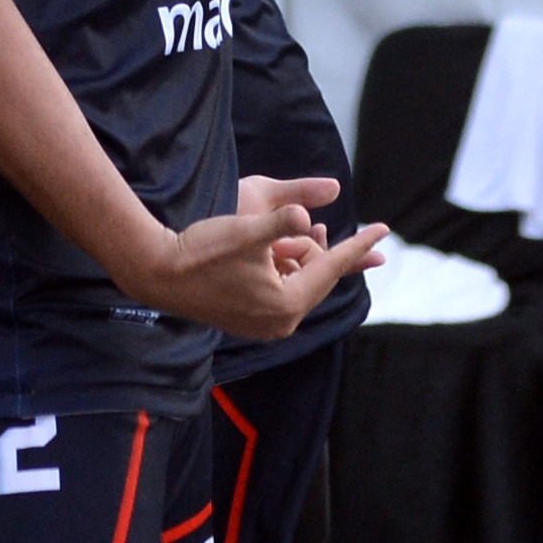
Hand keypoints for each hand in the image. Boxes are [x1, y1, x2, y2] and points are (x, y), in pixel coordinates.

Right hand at [122, 181, 387, 338]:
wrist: (158, 273)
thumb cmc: (202, 250)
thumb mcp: (247, 230)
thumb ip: (283, 221)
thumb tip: (309, 216)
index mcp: (287, 304)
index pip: (332, 268)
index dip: (358, 244)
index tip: (385, 229)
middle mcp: (280, 322)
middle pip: (314, 276)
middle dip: (312, 248)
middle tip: (298, 227)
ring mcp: (263, 325)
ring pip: (295, 281)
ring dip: (291, 256)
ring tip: (271, 240)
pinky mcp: (248, 321)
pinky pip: (279, 291)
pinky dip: (279, 269)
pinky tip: (264, 254)